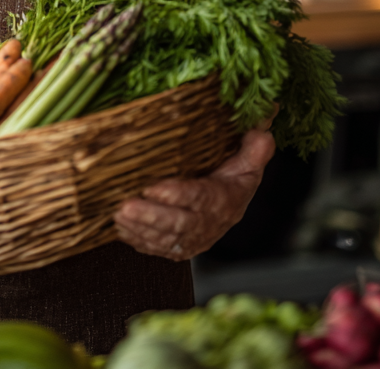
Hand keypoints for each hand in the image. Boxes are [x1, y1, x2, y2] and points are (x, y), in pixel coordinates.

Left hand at [113, 127, 274, 260]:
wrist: (231, 207)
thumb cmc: (233, 178)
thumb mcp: (248, 162)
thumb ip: (254, 148)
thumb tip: (261, 131)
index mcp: (224, 200)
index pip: (201, 198)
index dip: (177, 195)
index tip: (153, 187)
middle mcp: (209, 224)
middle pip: (179, 225)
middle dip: (151, 217)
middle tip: (125, 207)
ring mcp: (192, 239)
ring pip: (164, 239)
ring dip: (140, 229)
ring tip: (117, 216)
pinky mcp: (178, 248)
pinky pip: (157, 248)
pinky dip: (138, 241)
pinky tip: (121, 230)